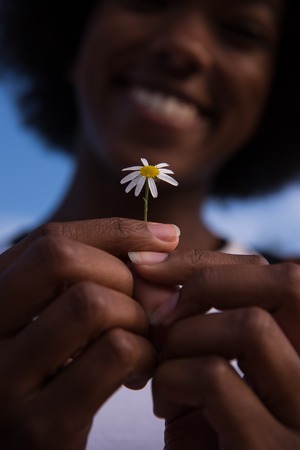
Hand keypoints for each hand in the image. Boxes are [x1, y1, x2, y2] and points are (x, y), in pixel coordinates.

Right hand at [0, 218, 178, 448]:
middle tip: (144, 307)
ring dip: (137, 317)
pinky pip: (114, 353)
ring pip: (91, 303)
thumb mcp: (59, 319)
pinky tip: (141, 370)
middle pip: (62, 259)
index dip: (115, 231)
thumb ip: (97, 277)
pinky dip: (145, 352)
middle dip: (124, 276)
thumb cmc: (57, 372)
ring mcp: (2, 381)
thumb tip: (165, 238)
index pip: (49, 238)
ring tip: (142, 340)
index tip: (165, 238)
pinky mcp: (38, 426)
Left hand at [131, 250, 299, 448]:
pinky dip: (173, 377)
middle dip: (206, 282)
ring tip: (164, 368)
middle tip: (162, 313)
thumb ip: (200, 320)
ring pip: (250, 326)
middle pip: (287, 283)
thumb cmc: (217, 430)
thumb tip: (154, 269)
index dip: (215, 261)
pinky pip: (214, 376)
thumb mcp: (220, 370)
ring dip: (185, 337)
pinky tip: (164, 406)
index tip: (155, 267)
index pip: (285, 276)